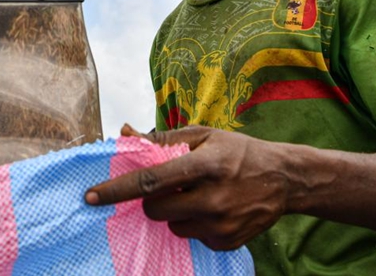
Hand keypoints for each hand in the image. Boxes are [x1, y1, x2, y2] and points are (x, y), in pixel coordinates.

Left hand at [85, 124, 289, 249]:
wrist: (285, 179)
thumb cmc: (238, 151)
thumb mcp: (203, 135)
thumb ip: (161, 139)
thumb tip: (122, 133)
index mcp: (205, 164)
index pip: (150, 180)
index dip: (116, 189)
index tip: (91, 197)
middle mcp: (213, 197)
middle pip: (155, 209)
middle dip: (153, 198)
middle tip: (171, 185)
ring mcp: (222, 223)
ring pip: (172, 226)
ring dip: (174, 211)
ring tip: (197, 194)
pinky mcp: (227, 242)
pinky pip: (192, 237)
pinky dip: (194, 223)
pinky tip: (213, 208)